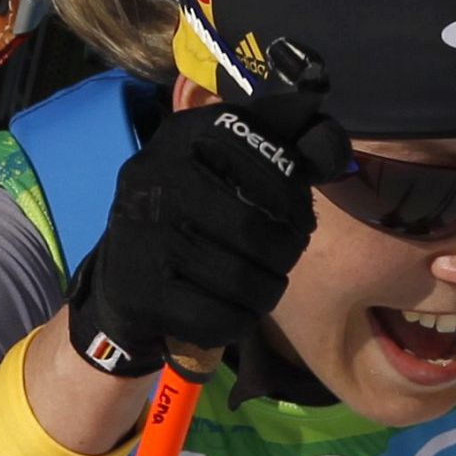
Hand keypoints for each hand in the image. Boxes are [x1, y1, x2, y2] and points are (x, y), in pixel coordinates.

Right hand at [67, 91, 348, 374]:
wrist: (124, 269)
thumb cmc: (197, 207)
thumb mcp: (234, 159)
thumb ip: (288, 144)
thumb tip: (331, 147)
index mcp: (186, 134)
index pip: (266, 165)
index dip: (296, 201)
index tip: (300, 220)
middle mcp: (156, 176)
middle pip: (255, 230)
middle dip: (286, 251)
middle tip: (285, 258)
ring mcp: (141, 237)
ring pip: (241, 280)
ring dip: (268, 290)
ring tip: (265, 284)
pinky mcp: (138, 292)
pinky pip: (217, 318)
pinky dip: (239, 321)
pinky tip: (237, 310)